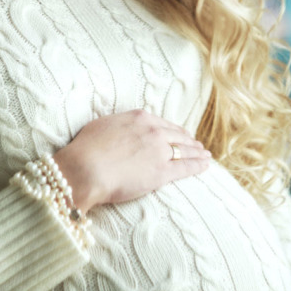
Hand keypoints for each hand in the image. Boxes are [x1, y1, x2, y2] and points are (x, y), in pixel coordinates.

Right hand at [53, 109, 210, 212]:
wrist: (85, 168)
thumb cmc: (86, 148)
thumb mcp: (103, 125)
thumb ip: (118, 125)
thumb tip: (120, 128)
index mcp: (140, 118)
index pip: (164, 124)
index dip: (174, 130)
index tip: (180, 134)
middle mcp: (154, 131)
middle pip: (178, 136)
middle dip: (189, 140)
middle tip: (197, 145)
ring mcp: (160, 151)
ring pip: (185, 150)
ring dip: (197, 152)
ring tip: (205, 155)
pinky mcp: (162, 172)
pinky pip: (186, 167)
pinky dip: (198, 165)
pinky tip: (205, 165)